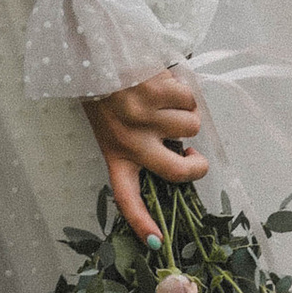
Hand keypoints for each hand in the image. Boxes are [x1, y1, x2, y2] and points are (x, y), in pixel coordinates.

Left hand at [84, 67, 208, 241]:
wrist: (94, 49)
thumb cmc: (104, 89)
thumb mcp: (111, 125)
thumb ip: (137, 144)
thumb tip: (179, 156)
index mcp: (114, 152)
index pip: (127, 198)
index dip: (143, 223)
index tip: (157, 243)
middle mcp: (130, 141)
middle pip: (179, 172)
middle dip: (197, 167)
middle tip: (195, 158)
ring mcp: (145, 118)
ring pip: (192, 127)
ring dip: (185, 113)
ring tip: (162, 99)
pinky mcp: (157, 92)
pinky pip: (190, 99)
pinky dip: (183, 90)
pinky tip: (162, 82)